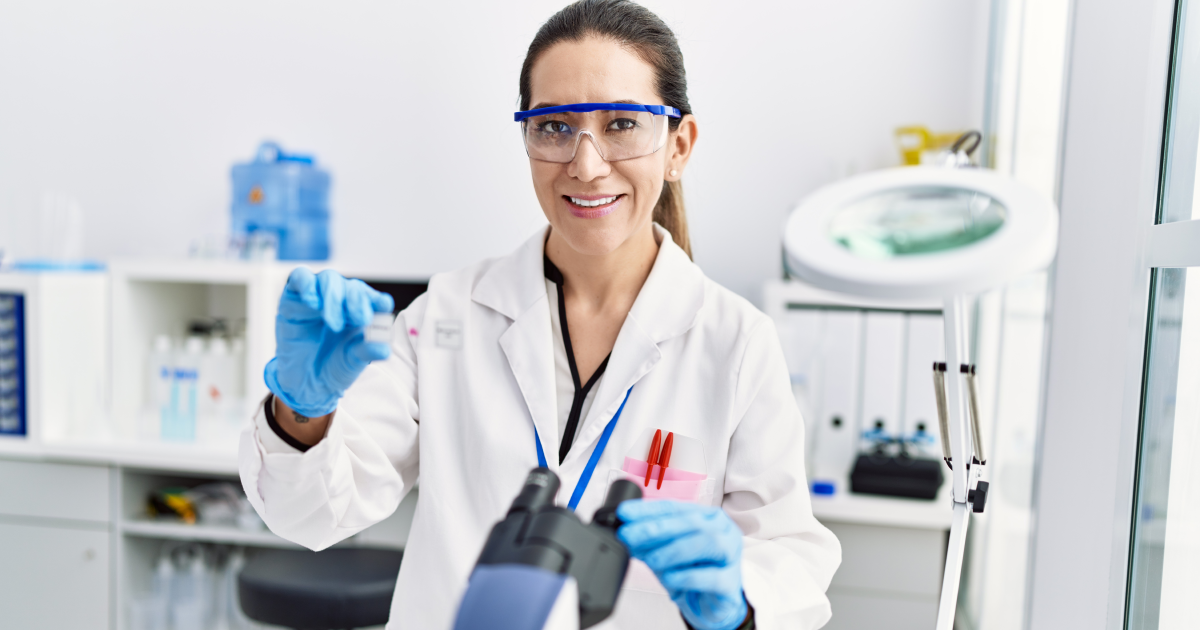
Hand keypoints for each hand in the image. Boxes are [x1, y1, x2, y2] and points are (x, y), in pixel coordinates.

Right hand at [264, 268, 393, 416]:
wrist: (303, 382)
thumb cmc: (333, 367)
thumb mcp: (353, 362)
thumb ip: (367, 352)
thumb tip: (385, 349)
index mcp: (361, 312)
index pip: (372, 298)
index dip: (377, 299)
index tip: (384, 305)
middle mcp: (341, 301)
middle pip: (351, 287)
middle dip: (355, 301)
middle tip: (359, 320)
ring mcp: (318, 297)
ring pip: (328, 279)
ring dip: (333, 297)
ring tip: (333, 321)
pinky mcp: (294, 298)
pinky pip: (299, 278)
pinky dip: (307, 286)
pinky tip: (312, 303)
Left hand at [617, 500, 747, 629]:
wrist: (710, 606)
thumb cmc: (691, 572)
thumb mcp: (665, 553)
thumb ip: (648, 542)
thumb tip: (624, 533)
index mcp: (706, 517)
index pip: (675, 508)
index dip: (647, 509)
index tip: (623, 513)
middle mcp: (722, 530)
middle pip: (690, 522)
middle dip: (656, 528)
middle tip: (629, 534)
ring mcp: (730, 555)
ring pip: (706, 543)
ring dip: (672, 550)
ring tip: (650, 560)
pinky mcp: (730, 583)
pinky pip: (712, 576)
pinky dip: (688, 576)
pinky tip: (670, 578)